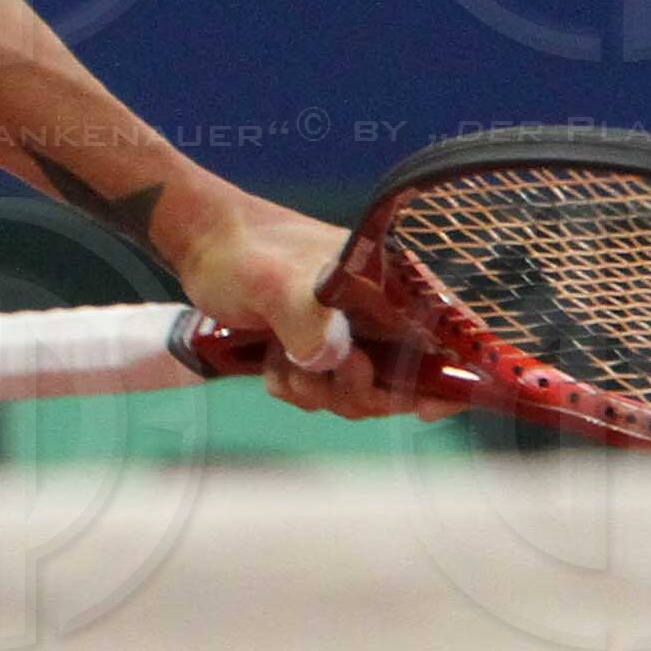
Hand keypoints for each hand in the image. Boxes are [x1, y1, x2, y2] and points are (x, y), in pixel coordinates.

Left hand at [168, 188, 453, 418]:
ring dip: (318, 391)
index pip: (450, 340)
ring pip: (360, 394)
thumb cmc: (241, 251)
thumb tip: (333, 358)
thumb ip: (306, 316)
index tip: (422, 407)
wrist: (200, 244)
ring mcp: (352, 333)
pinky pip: (325, 393)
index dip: (449, 380)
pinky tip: (271, 363)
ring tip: (282, 360)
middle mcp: (382, 311)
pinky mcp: (321, 350)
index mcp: (393, 286)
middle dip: (359, 391)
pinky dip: (298, 389)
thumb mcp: (272, 278)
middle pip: (406, 382)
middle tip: (316, 372)